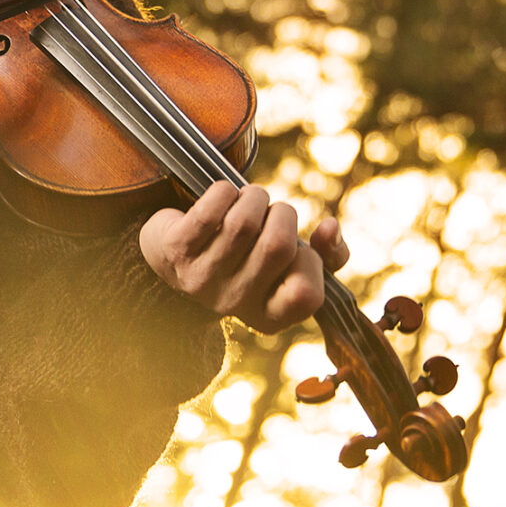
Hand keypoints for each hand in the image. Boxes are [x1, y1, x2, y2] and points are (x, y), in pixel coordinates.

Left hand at [140, 182, 345, 331]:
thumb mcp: (289, 266)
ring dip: (253, 196)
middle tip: (271, 212)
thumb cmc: (246, 258)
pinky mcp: (177, 251)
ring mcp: (202, 280)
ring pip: (244, 222)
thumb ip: (328, 255)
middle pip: (277, 245)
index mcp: (267, 315)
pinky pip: (213, 207)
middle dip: (282, 214)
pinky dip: (224, 190)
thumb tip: (331, 227)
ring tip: (247, 199)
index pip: (306, 296)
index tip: (296, 250)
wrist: (174, 259)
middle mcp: (233, 303)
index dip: (311, 263)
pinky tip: (223, 196)